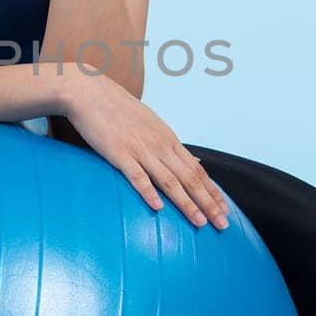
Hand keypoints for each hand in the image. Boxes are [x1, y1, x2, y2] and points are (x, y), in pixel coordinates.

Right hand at [59, 70, 230, 230]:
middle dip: (208, 203)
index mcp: (168, 139)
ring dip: (187, 203)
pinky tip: (158, 208)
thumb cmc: (118, 108)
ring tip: (200, 223)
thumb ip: (171, 145)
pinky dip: (148, 192)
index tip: (225, 209)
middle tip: (222, 224)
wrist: (90, 91)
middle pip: (190, 179)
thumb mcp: (152, 123)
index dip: (213, 191)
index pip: (197, 170)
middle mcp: (160, 145)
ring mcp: (140, 149)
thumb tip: (193, 161)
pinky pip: (136, 176)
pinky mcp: (119, 152)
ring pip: (170, 181)